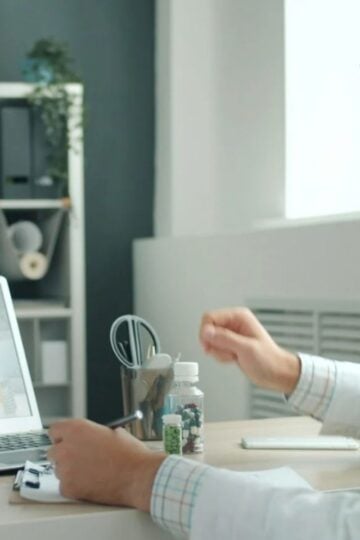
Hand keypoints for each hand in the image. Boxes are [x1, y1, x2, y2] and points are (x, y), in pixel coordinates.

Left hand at [47, 419, 165, 509]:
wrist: (138, 475)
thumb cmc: (130, 454)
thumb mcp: (112, 431)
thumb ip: (93, 433)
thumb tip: (86, 438)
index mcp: (77, 428)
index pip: (54, 430)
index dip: (62, 437)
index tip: (66, 441)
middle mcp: (67, 446)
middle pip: (53, 451)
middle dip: (64, 455)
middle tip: (80, 460)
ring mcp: (65, 468)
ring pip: (59, 470)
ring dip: (70, 471)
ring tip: (91, 472)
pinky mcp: (68, 487)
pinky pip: (64, 486)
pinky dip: (75, 486)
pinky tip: (91, 483)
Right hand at [199, 307, 299, 393]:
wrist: (276, 373)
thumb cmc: (269, 360)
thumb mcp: (245, 348)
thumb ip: (224, 338)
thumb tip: (206, 331)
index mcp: (238, 317)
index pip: (210, 317)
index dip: (206, 332)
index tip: (210, 345)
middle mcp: (234, 323)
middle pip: (208, 329)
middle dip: (214, 344)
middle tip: (227, 351)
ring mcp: (231, 334)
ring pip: (210, 340)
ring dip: (219, 352)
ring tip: (233, 355)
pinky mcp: (230, 345)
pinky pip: (215, 349)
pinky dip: (221, 356)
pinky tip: (233, 358)